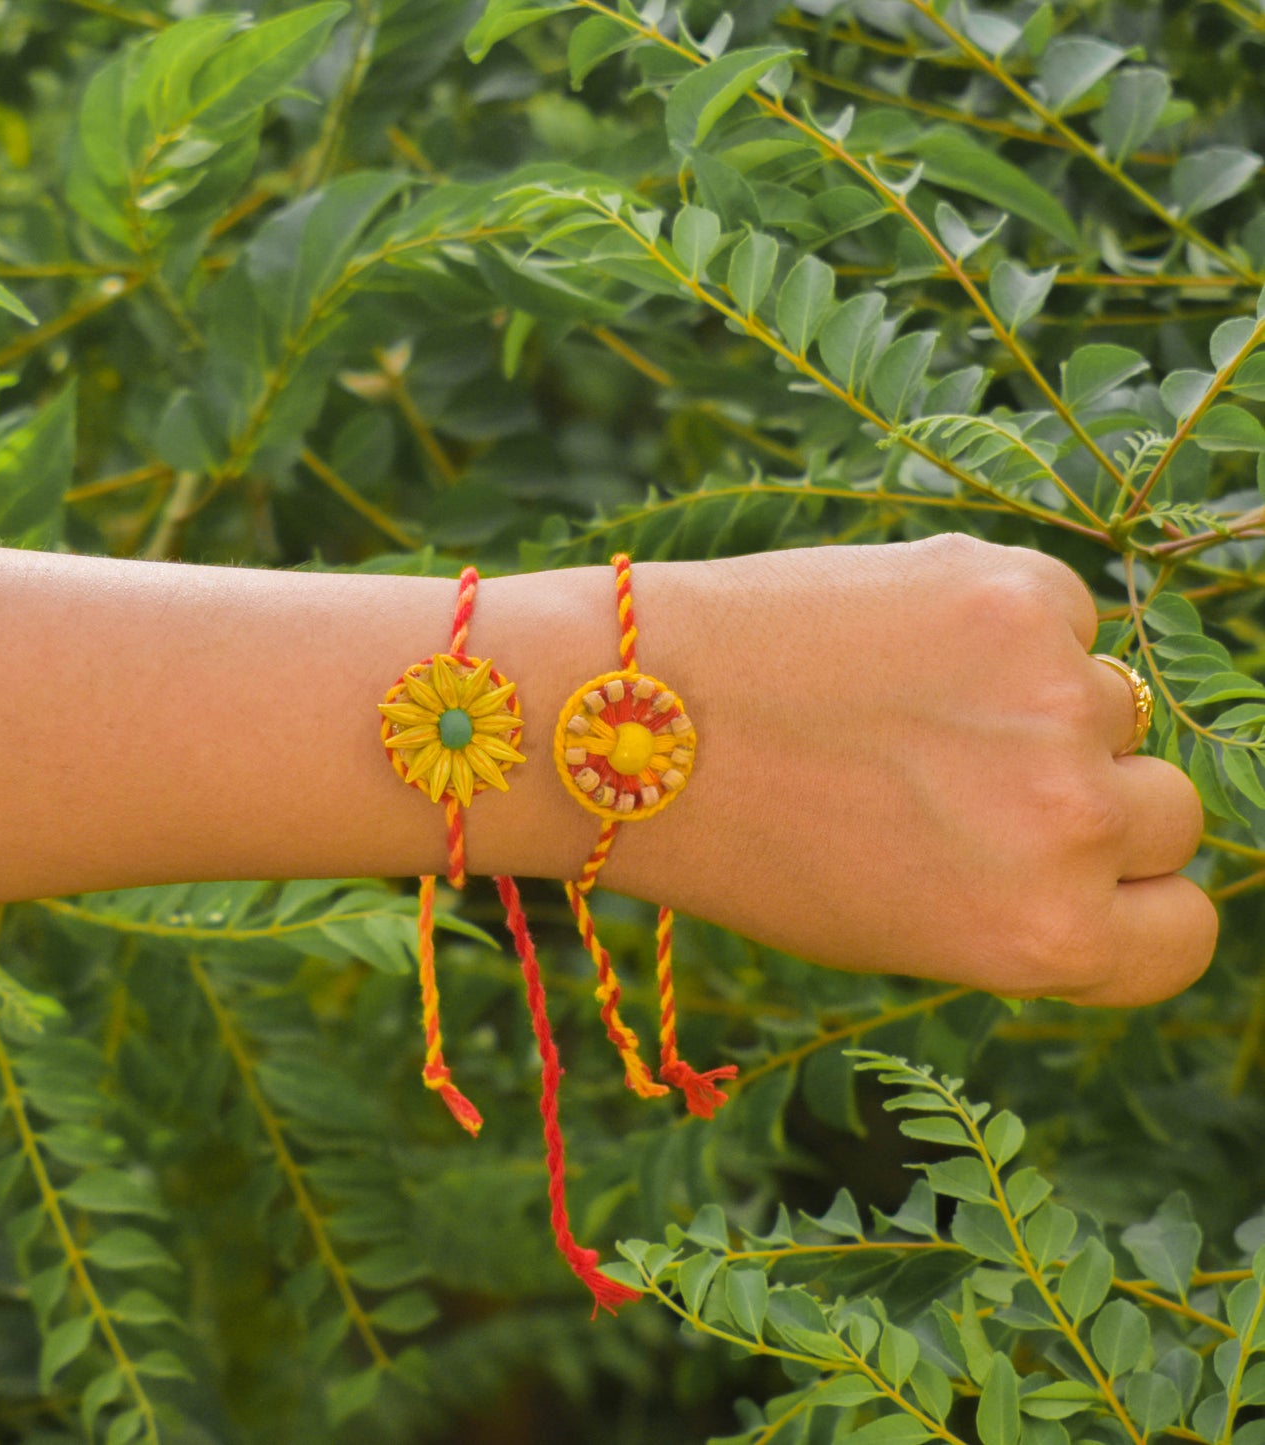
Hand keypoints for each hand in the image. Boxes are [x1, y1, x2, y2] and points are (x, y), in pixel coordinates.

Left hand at [564, 535, 1214, 1006]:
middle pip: (1167, 812)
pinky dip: (1001, 623)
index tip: (1075, 874)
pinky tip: (895, 639)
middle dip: (1090, 800)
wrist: (632, 718)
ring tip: (907, 703)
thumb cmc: (748, 840)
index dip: (1129, 902)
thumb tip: (1111, 842)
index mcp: (1045, 936)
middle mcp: (1075, 823)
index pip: (1180, 931)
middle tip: (971, 777)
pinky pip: (1061, 611)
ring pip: (1115, 703)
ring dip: (1039, 705)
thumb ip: (1023, 902)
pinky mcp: (1017, 587)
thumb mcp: (897, 927)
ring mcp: (1055, 694)